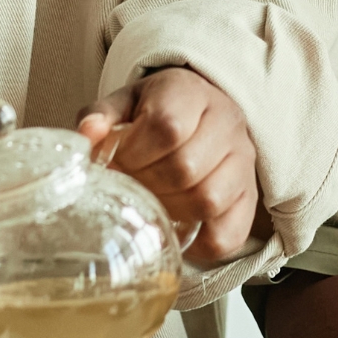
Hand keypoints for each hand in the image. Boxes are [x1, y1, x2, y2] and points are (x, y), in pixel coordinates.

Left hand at [76, 61, 264, 264]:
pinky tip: (180, 231)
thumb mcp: (128, 99)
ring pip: (209, 199)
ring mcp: (244, 161)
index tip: (117, 162)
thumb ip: (102, 114)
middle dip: (148, 183)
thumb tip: (86, 134)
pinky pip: (231, 233)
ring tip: (154, 201)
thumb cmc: (161, 107)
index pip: (167, 127)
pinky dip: (201, 244)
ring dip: (171, 210)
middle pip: (186, 167)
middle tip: (132, 185)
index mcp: (191, 93)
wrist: (204, 107)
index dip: (135, 153)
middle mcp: (226, 123)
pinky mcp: (251, 196)